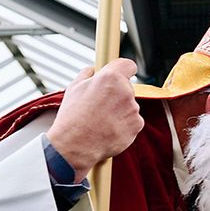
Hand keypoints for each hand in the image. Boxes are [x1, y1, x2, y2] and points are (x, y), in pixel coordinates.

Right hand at [47, 59, 143, 181]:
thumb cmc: (72, 117)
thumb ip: (87, 75)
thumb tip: (93, 70)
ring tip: (102, 121)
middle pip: (127, 88)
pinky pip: (133, 121)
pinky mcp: (137, 125)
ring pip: (130, 106)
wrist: (75, 145)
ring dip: (120, 111)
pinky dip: (124, 125)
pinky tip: (109, 129)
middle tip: (101, 106)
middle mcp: (126, 91)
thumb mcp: (74, 88)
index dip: (124, 70)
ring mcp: (133, 109)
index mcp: (110, 77)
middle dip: (117, 94)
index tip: (121, 74)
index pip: (128, 65)